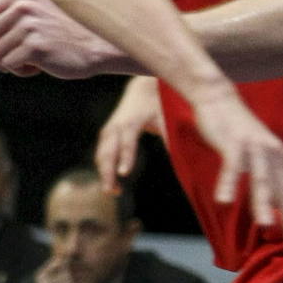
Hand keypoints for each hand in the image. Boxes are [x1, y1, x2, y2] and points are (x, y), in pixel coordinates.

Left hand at [0, 0, 119, 79]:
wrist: (96, 47)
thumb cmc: (64, 33)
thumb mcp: (39, 9)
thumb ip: (12, 8)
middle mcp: (22, 5)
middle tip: (11, 61)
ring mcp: (29, 24)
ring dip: (9, 64)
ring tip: (30, 61)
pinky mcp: (35, 45)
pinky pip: (8, 65)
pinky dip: (20, 71)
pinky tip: (38, 67)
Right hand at [95, 76, 163, 191]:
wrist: (141, 90)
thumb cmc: (157, 105)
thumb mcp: (167, 118)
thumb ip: (171, 138)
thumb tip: (181, 159)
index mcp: (131, 121)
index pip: (127, 142)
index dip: (126, 157)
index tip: (124, 174)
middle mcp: (116, 126)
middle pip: (107, 151)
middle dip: (107, 172)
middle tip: (112, 192)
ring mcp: (108, 130)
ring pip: (101, 154)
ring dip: (104, 173)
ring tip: (114, 192)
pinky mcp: (106, 135)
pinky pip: (102, 153)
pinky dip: (104, 168)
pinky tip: (111, 182)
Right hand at [190, 88, 282, 254]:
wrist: (221, 100)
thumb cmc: (246, 135)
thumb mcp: (275, 160)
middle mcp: (278, 158)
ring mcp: (256, 150)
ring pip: (262, 181)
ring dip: (265, 204)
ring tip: (267, 227)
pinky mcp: (234, 143)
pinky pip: (231, 166)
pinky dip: (228, 183)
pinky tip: (224, 201)